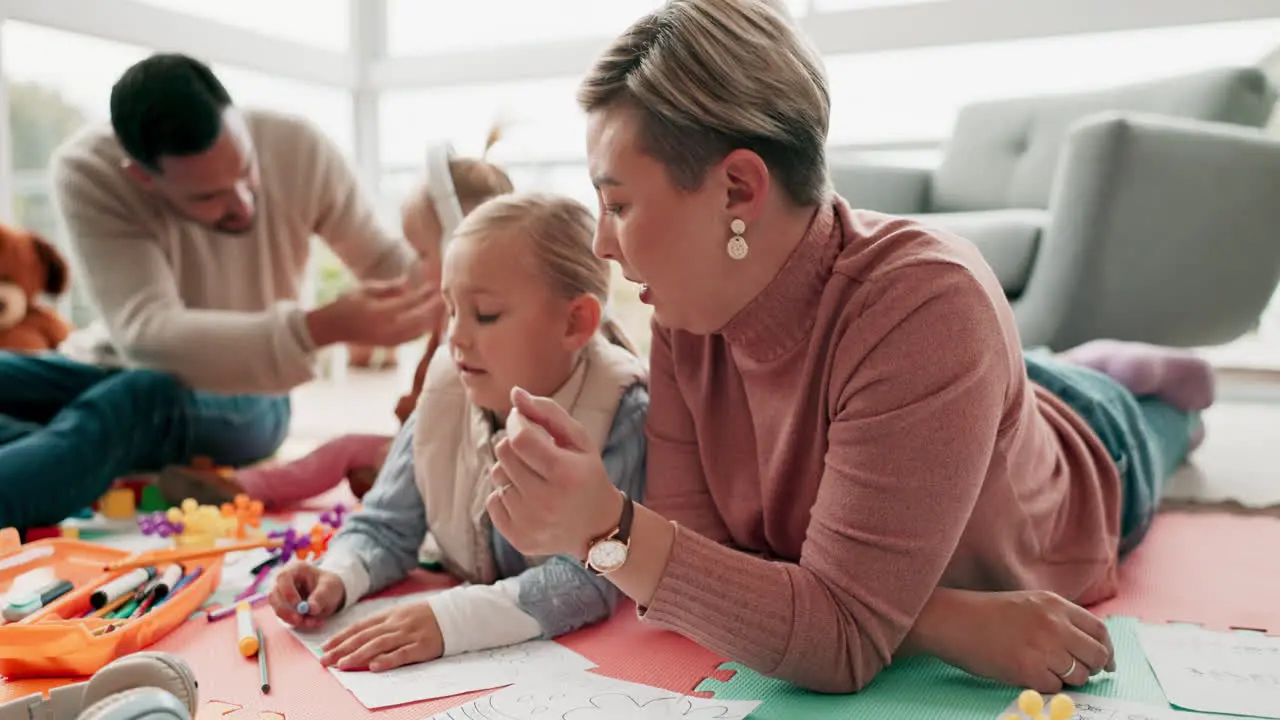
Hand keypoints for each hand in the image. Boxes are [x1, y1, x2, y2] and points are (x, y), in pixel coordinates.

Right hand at [269, 562, 345, 629]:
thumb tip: (310, 608)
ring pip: (277, 609)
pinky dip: (298, 623)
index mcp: (296, 569)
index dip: (287, 591)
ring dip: (293, 619)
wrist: (330, 594)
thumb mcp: (330, 588)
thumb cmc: (329, 585)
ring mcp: (281, 595)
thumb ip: (320, 597)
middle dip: (285, 610)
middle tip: (299, 620)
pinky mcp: (283, 607)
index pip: (283, 577)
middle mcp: (284, 581)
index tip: (298, 604)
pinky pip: (285, 618)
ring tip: (314, 622)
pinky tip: (313, 622)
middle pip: (274, 595)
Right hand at [305, 274, 443, 347]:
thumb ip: (388, 287)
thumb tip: (408, 283)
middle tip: (443, 297)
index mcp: (380, 312)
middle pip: (419, 319)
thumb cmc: (347, 304)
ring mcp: (389, 339)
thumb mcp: (365, 289)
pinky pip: (413, 338)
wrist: (332, 329)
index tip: (433, 285)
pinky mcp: (390, 345)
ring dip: (431, 319)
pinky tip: (430, 320)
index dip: (423, 294)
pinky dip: (423, 329)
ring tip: (440, 308)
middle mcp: (386, 329)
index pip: (409, 303)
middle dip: (433, 308)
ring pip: (419, 331)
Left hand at [319, 601, 443, 671]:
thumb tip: (356, 638)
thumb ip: (381, 625)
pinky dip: (387, 660)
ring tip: (342, 665)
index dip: (341, 637)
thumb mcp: (401, 615)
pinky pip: (402, 654)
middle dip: (342, 648)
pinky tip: (374, 666)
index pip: (360, 627)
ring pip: (379, 644)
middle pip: (365, 636)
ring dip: (358, 655)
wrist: (454, 615)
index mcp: (389, 615)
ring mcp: (409, 634)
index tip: (325, 647)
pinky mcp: (422, 646)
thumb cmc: (424, 618)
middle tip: (325, 660)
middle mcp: (396, 624)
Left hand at [488, 387, 623, 557]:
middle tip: (533, 452)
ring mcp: (531, 524)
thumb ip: (547, 412)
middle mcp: (546, 502)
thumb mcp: (578, 439)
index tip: (522, 421)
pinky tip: (528, 499)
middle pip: (504, 455)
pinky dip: (506, 494)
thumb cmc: (586, 474)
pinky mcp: (519, 539)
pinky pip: (493, 501)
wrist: (598, 526)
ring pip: (497, 477)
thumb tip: (515, 394)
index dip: (516, 423)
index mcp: (565, 474)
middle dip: (514, 445)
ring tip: (535, 479)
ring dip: (511, 471)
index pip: (519, 438)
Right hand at [923, 589, 1114, 692]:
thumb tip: (1087, 645)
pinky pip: (1055, 687)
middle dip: (1092, 669)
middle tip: (1079, 673)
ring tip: (1045, 670)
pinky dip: (1046, 686)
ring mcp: (1042, 647)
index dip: (1107, 651)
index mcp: (1056, 605)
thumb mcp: (1029, 604)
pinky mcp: (1028, 669)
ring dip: (1067, 679)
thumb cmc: (987, 614)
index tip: (1106, 663)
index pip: (1100, 631)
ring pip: (1078, 675)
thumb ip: (1059, 619)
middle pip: (1096, 655)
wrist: (953, 621)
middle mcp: (1054, 624)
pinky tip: (1028, 674)